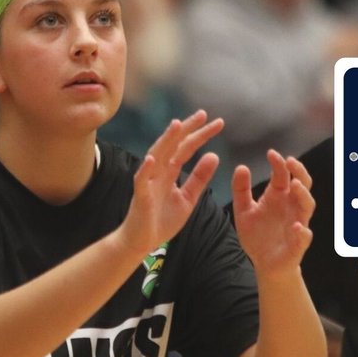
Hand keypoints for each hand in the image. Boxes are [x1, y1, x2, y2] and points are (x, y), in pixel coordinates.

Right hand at [119, 111, 222, 254]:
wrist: (141, 242)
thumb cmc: (162, 220)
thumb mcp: (187, 198)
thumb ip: (199, 178)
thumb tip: (214, 155)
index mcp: (170, 172)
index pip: (186, 148)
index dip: (200, 135)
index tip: (218, 122)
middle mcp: (158, 173)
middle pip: (172, 146)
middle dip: (187, 129)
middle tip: (203, 114)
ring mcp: (147, 183)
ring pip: (156, 157)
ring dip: (165, 141)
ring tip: (177, 125)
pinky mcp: (140, 197)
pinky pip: (141, 181)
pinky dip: (146, 170)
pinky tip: (153, 159)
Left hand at [231, 150, 314, 277]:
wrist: (265, 264)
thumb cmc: (258, 236)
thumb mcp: (243, 211)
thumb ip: (241, 190)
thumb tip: (241, 167)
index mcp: (279, 197)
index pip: (283, 175)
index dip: (279, 163)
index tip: (271, 153)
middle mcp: (291, 206)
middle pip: (303, 184)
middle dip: (299, 171)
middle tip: (290, 161)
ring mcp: (298, 223)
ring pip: (307, 205)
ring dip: (303, 195)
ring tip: (295, 186)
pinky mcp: (298, 243)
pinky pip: (304, 236)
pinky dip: (302, 232)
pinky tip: (297, 227)